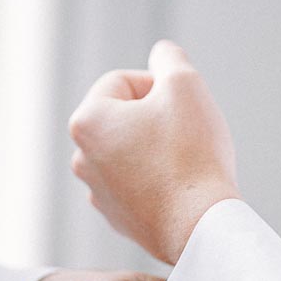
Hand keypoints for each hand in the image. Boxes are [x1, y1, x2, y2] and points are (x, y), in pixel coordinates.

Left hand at [69, 40, 239, 263]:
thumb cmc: (192, 155)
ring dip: (157, 148)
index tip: (183, 109)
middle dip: (156, 118)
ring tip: (185, 163)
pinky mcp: (117, 218)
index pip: (124, 81)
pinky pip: (138, 184)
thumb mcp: (186, 85)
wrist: (199, 227)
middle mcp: (82, 157)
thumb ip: (170, 58)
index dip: (160, 87)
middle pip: (125, 117)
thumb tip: (162, 54)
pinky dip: (158, 180)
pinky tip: (181, 188)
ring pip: (132, 151)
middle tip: (186, 134)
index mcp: (87, 120)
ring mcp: (97, 192)